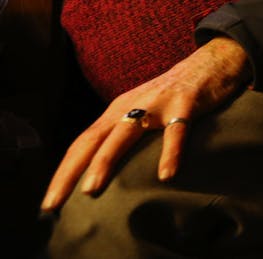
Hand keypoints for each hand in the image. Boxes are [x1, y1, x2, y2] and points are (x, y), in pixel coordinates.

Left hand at [39, 37, 251, 212]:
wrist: (213, 60)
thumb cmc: (175, 95)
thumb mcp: (145, 113)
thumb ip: (128, 137)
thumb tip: (108, 174)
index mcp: (118, 110)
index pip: (83, 143)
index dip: (64, 172)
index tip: (49, 202)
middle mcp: (131, 105)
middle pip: (93, 140)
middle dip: (70, 172)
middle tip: (52, 202)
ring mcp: (157, 103)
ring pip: (124, 133)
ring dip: (106, 161)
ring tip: (91, 189)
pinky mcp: (185, 103)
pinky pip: (176, 130)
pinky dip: (170, 152)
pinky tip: (166, 175)